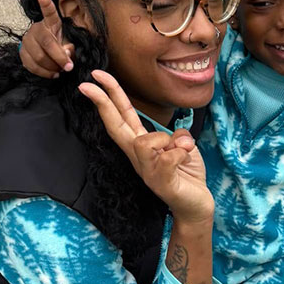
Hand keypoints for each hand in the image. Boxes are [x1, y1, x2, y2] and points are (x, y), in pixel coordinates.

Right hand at [19, 0, 74, 77]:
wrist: (45, 51)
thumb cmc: (59, 44)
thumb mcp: (68, 43)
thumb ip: (69, 48)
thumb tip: (66, 56)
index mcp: (51, 23)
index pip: (49, 12)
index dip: (45, 4)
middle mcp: (36, 29)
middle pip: (46, 43)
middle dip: (59, 58)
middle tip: (69, 67)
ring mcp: (27, 40)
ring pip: (39, 57)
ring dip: (52, 67)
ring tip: (60, 70)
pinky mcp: (22, 52)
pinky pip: (32, 66)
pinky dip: (44, 73)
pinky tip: (52, 73)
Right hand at [79, 70, 213, 222]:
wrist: (195, 205)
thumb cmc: (185, 173)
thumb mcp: (182, 146)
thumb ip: (176, 136)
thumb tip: (178, 136)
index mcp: (140, 144)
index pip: (121, 116)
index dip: (109, 96)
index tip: (94, 77)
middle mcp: (137, 157)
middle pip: (116, 125)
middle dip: (103, 101)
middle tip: (88, 81)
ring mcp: (146, 170)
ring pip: (144, 142)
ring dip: (165, 140)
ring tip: (179, 149)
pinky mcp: (160, 182)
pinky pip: (169, 157)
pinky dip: (183, 153)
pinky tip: (185, 161)